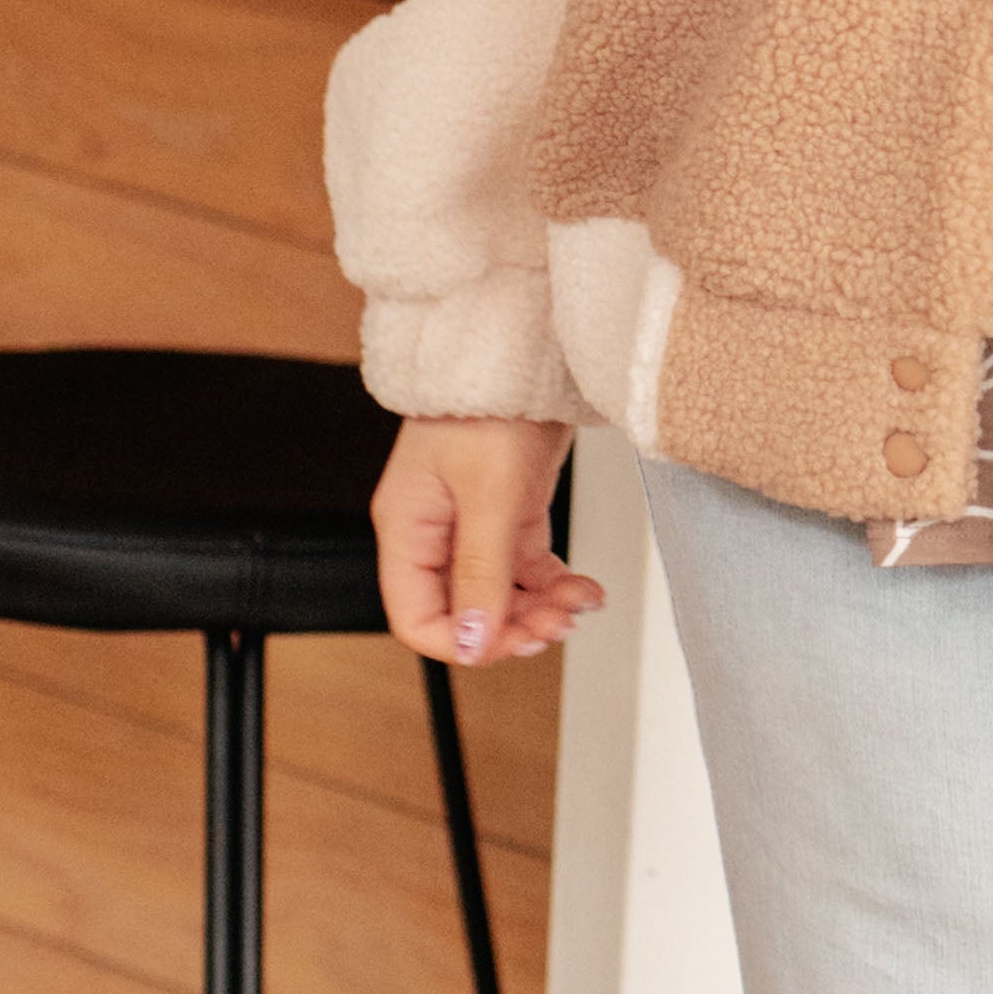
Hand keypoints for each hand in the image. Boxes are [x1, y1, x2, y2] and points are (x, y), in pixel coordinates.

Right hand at [373, 414, 601, 666]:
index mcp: (408, 529)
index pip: (416, 617)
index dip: (462, 642)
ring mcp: (473, 522)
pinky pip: (528, 568)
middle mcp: (435, 531)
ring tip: (576, 603)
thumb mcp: (488, 496)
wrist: (524, 350)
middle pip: (465, 610)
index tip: (508, 643)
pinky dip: (556, 584)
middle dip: (513, 625)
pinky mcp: (509, 511)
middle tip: (555, 625)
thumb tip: (474, 642)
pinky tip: (583, 588)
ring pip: (502, 594)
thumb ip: (482, 573)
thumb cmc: (488, 403)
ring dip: (541, 608)